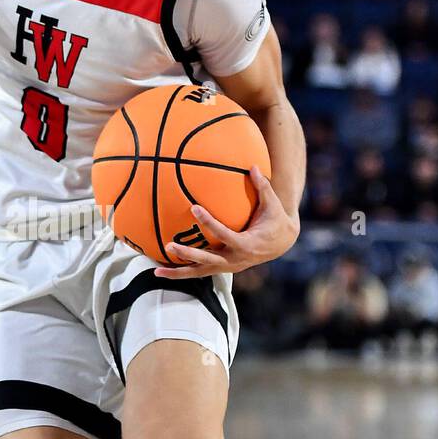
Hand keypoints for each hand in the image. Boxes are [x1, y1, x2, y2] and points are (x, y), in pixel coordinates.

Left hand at [154, 167, 299, 278]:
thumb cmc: (275, 221)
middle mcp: (235, 260)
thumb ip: (262, 186)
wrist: (281, 244)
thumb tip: (254, 165)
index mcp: (246, 244)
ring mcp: (227, 267)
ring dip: (178, 272)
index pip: (224, 234)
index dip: (209, 223)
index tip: (194, 208)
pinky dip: (182, 272)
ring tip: (157, 270)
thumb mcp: (272, 205)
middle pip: (208, 260)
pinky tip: (163, 270)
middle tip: (169, 245)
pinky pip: (199, 272)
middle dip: (188, 254)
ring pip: (200, 273)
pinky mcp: (222, 269)